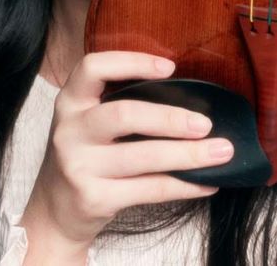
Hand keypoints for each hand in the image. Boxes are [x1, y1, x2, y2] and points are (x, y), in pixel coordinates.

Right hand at [20, 51, 228, 252]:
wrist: (54, 213)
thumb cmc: (83, 159)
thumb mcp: (86, 124)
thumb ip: (117, 104)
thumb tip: (187, 95)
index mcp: (69, 102)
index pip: (92, 67)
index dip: (132, 62)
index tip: (170, 68)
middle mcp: (69, 130)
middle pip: (124, 114)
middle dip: (171, 118)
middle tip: (206, 124)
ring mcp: (78, 166)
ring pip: (143, 156)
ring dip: (188, 154)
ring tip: (221, 152)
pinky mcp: (94, 198)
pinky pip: (149, 189)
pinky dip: (184, 186)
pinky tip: (207, 183)